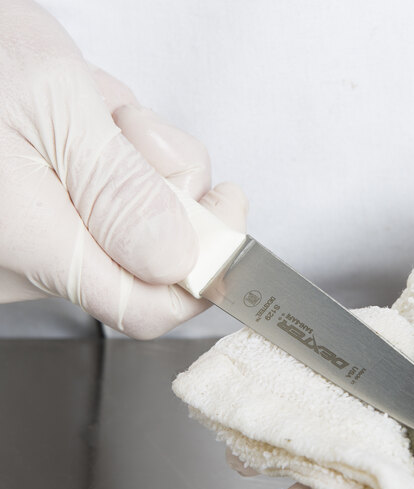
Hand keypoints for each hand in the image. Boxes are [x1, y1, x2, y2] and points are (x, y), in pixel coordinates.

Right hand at [0, 0, 246, 337]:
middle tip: (133, 129)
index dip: (206, 268)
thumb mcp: (48, 101)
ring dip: (135, 160)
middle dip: (167, 185)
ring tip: (91, 109)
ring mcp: (30, 243)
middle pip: (148, 253)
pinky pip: (101, 202)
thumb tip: (176, 258)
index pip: (151, 307)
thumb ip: (118, 188)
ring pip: (129, 221)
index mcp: (38, 244)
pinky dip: (110, 159)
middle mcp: (30, 261)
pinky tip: (80, 120)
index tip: (228, 210)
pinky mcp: (31, 220)